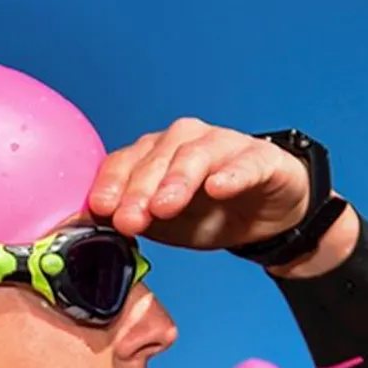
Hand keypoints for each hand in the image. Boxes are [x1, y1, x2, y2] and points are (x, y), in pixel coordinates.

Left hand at [88, 120, 314, 249]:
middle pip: (157, 158)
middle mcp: (186, 141)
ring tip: (164, 206)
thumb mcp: (168, 226)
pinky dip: (231, 174)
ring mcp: (224, 145)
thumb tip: (102, 227)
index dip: (111, 183)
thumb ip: (138, 221)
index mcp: (156, 154)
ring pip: (195, 155)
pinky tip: (218, 188)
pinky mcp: (261, 158)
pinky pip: (245, 163)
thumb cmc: (212, 212)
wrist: (267, 213)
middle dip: (139, 190)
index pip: (126, 161)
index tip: (99, 209)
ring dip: (177, 180)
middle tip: (129, 219)